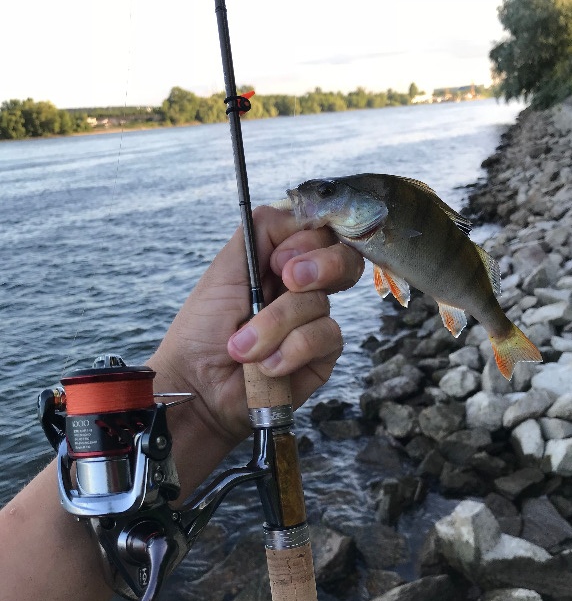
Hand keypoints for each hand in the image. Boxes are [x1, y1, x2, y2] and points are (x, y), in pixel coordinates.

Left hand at [148, 205, 363, 492]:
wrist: (198, 387)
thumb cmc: (202, 330)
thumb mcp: (226, 268)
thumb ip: (262, 232)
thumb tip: (302, 213)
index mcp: (280, 261)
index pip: (318, 232)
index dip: (307, 239)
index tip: (277, 260)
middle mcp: (302, 288)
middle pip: (343, 258)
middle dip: (319, 265)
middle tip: (287, 281)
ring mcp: (314, 321)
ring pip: (320, 303)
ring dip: (276, 325)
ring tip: (244, 348)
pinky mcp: (322, 355)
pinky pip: (325, 338)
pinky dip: (291, 350)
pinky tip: (267, 367)